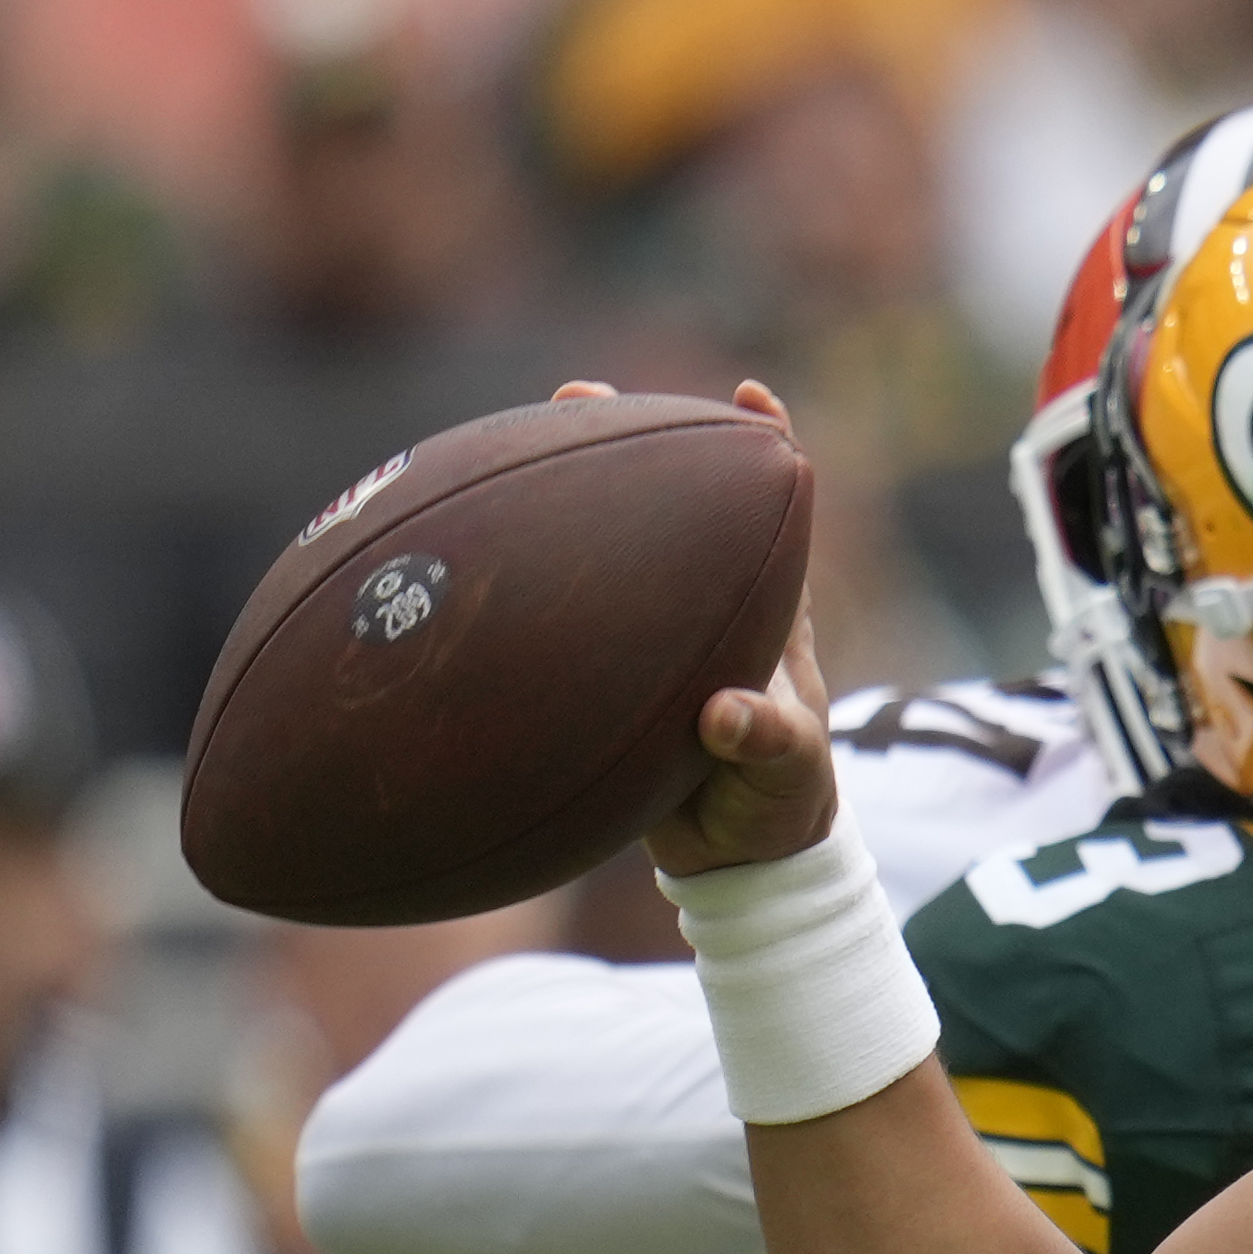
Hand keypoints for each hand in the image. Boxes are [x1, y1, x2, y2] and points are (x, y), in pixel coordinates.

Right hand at [557, 377, 841, 875]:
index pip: (777, 511)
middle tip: (581, 394)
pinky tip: (466, 563)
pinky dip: (525, 586)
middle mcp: (710, 606)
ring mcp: (657, 635)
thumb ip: (766, 742)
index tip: (747, 396)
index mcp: (768, 614)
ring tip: (517, 439)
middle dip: (635, 442)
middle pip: (674, 504)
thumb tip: (723, 713)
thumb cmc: (778, 803)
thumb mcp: (786, 775)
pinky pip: (565, 617)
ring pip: (611, 550)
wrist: (739, 859)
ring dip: (571, 495)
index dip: (768, 446)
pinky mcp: (610, 675)